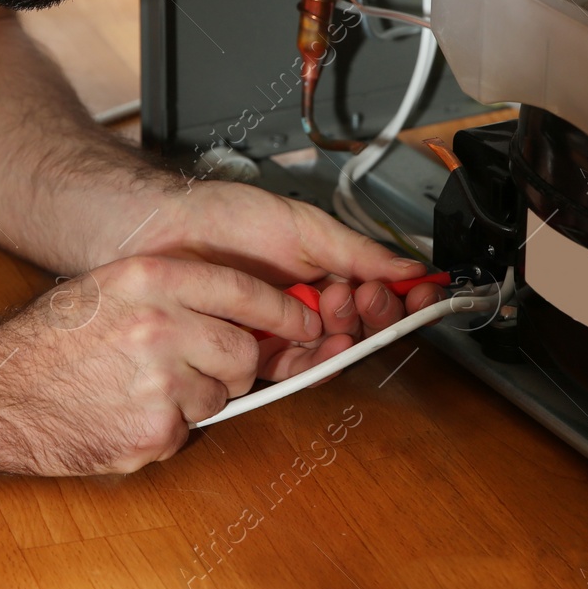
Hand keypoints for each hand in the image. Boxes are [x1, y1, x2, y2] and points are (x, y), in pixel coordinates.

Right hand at [0, 254, 319, 474]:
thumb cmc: (49, 339)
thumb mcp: (109, 285)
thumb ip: (172, 290)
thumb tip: (238, 307)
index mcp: (151, 280)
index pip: (244, 290)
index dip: (282, 311)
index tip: (302, 322)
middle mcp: (161, 325)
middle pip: (242, 351)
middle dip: (234, 365)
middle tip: (203, 368)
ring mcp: (159, 381)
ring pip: (220, 396)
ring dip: (196, 399)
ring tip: (143, 389)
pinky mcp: (153, 430)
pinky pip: (188, 431)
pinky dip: (166, 429)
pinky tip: (127, 413)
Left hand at [125, 181, 446, 379]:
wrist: (164, 233)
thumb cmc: (224, 218)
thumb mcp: (302, 226)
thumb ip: (356, 251)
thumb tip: (409, 268)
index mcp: (324, 270)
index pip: (378, 292)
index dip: (404, 298)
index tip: (423, 294)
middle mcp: (307, 305)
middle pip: (362, 328)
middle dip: (374, 314)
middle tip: (362, 295)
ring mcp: (281, 332)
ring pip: (333, 352)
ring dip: (346, 338)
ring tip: (335, 310)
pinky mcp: (253, 356)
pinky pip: (295, 370)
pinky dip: (314, 361)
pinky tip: (319, 344)